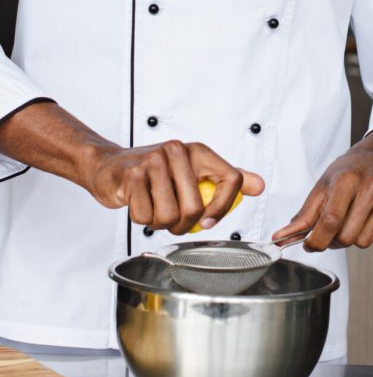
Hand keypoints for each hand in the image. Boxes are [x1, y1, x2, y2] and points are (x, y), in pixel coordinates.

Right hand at [88, 140, 263, 234]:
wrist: (109, 167)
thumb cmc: (153, 173)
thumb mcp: (193, 170)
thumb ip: (225, 178)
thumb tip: (258, 186)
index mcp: (198, 151)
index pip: (231, 179)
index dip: (223, 207)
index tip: (208, 222)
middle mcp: (178, 151)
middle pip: (196, 207)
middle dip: (183, 225)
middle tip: (173, 220)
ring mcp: (154, 162)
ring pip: (169, 216)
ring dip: (160, 223)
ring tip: (154, 209)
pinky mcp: (132, 175)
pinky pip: (145, 216)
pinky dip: (142, 219)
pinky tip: (139, 204)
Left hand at [272, 129, 372, 250]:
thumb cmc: (348, 171)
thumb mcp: (322, 186)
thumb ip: (303, 216)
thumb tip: (280, 238)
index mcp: (346, 179)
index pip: (330, 221)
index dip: (316, 240)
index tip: (311, 244)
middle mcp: (372, 185)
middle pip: (347, 237)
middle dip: (336, 239)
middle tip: (336, 226)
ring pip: (366, 242)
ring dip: (356, 236)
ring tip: (356, 217)